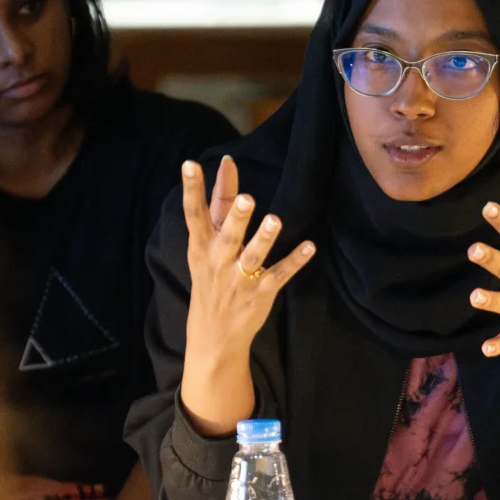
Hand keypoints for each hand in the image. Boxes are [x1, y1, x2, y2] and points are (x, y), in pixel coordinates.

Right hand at [180, 157, 314, 434]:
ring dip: (264, 239)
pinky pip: (279, 275)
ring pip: (253, 257)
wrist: (213, 336)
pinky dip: (295, 261)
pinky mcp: (260, 293)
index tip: (190, 164)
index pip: (194, 214)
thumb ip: (218, 206)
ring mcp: (240, 279)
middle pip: (228, 236)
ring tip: (275, 221)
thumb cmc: (210, 280)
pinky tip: (310, 247)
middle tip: (246, 199)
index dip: (192, 189)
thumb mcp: (206, 246)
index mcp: (201, 247)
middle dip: (236, 219)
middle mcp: (218, 261)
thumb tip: (227, 166)